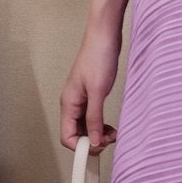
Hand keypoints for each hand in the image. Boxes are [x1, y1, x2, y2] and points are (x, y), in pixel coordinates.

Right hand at [60, 17, 121, 150]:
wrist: (105, 35)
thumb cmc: (98, 57)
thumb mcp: (98, 91)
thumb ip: (94, 118)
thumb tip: (93, 142)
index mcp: (68, 103)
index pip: (67, 137)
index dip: (81, 146)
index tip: (99, 147)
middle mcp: (72, 103)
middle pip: (76, 134)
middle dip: (92, 141)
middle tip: (110, 139)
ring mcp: (81, 99)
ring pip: (85, 127)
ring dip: (98, 134)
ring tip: (113, 133)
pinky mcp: (91, 95)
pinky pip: (92, 117)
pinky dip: (101, 124)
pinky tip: (111, 125)